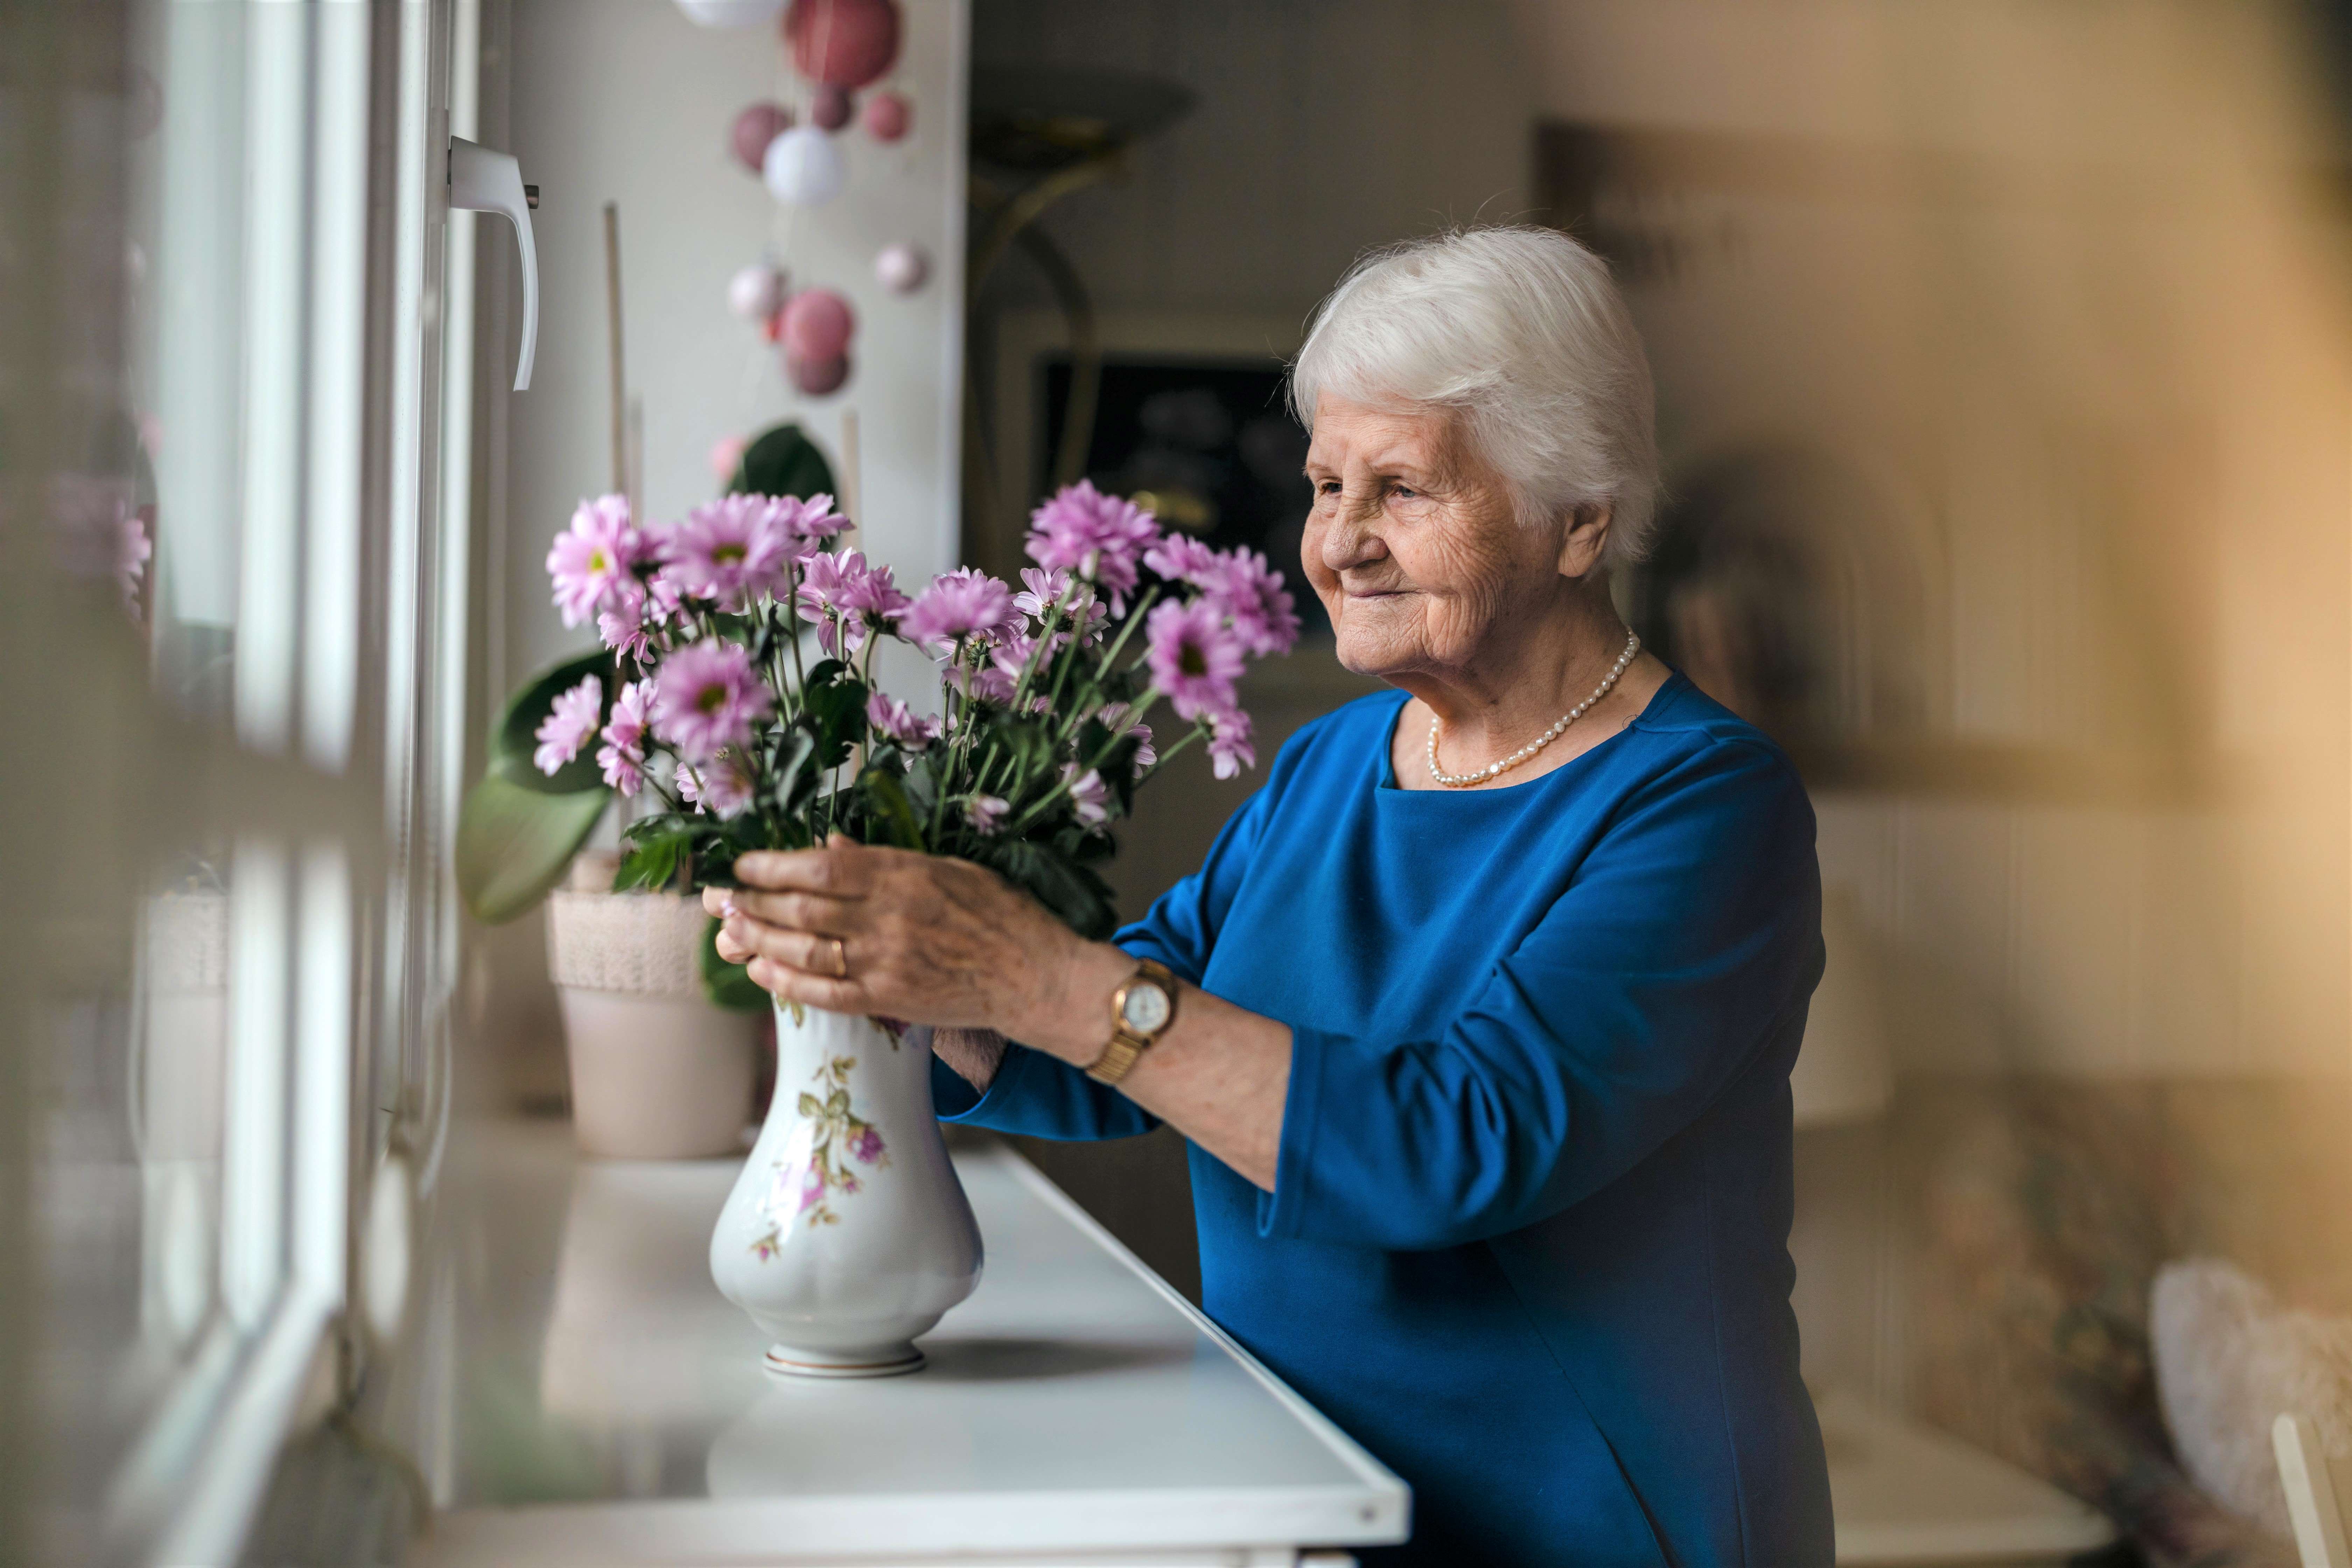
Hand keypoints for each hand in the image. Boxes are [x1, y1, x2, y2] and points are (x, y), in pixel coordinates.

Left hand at [705, 835, 1129, 1057]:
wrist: (1034, 976)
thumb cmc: (998, 913)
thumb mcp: (947, 868)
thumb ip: (885, 859)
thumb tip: (827, 849)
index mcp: (904, 875)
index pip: (820, 868)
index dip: (773, 866)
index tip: (745, 863)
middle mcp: (888, 918)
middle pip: (801, 907)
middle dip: (752, 900)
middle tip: (719, 895)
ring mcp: (886, 962)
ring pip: (804, 949)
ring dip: (758, 938)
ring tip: (729, 928)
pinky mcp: (889, 1000)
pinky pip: (824, 992)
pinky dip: (786, 980)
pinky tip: (761, 969)